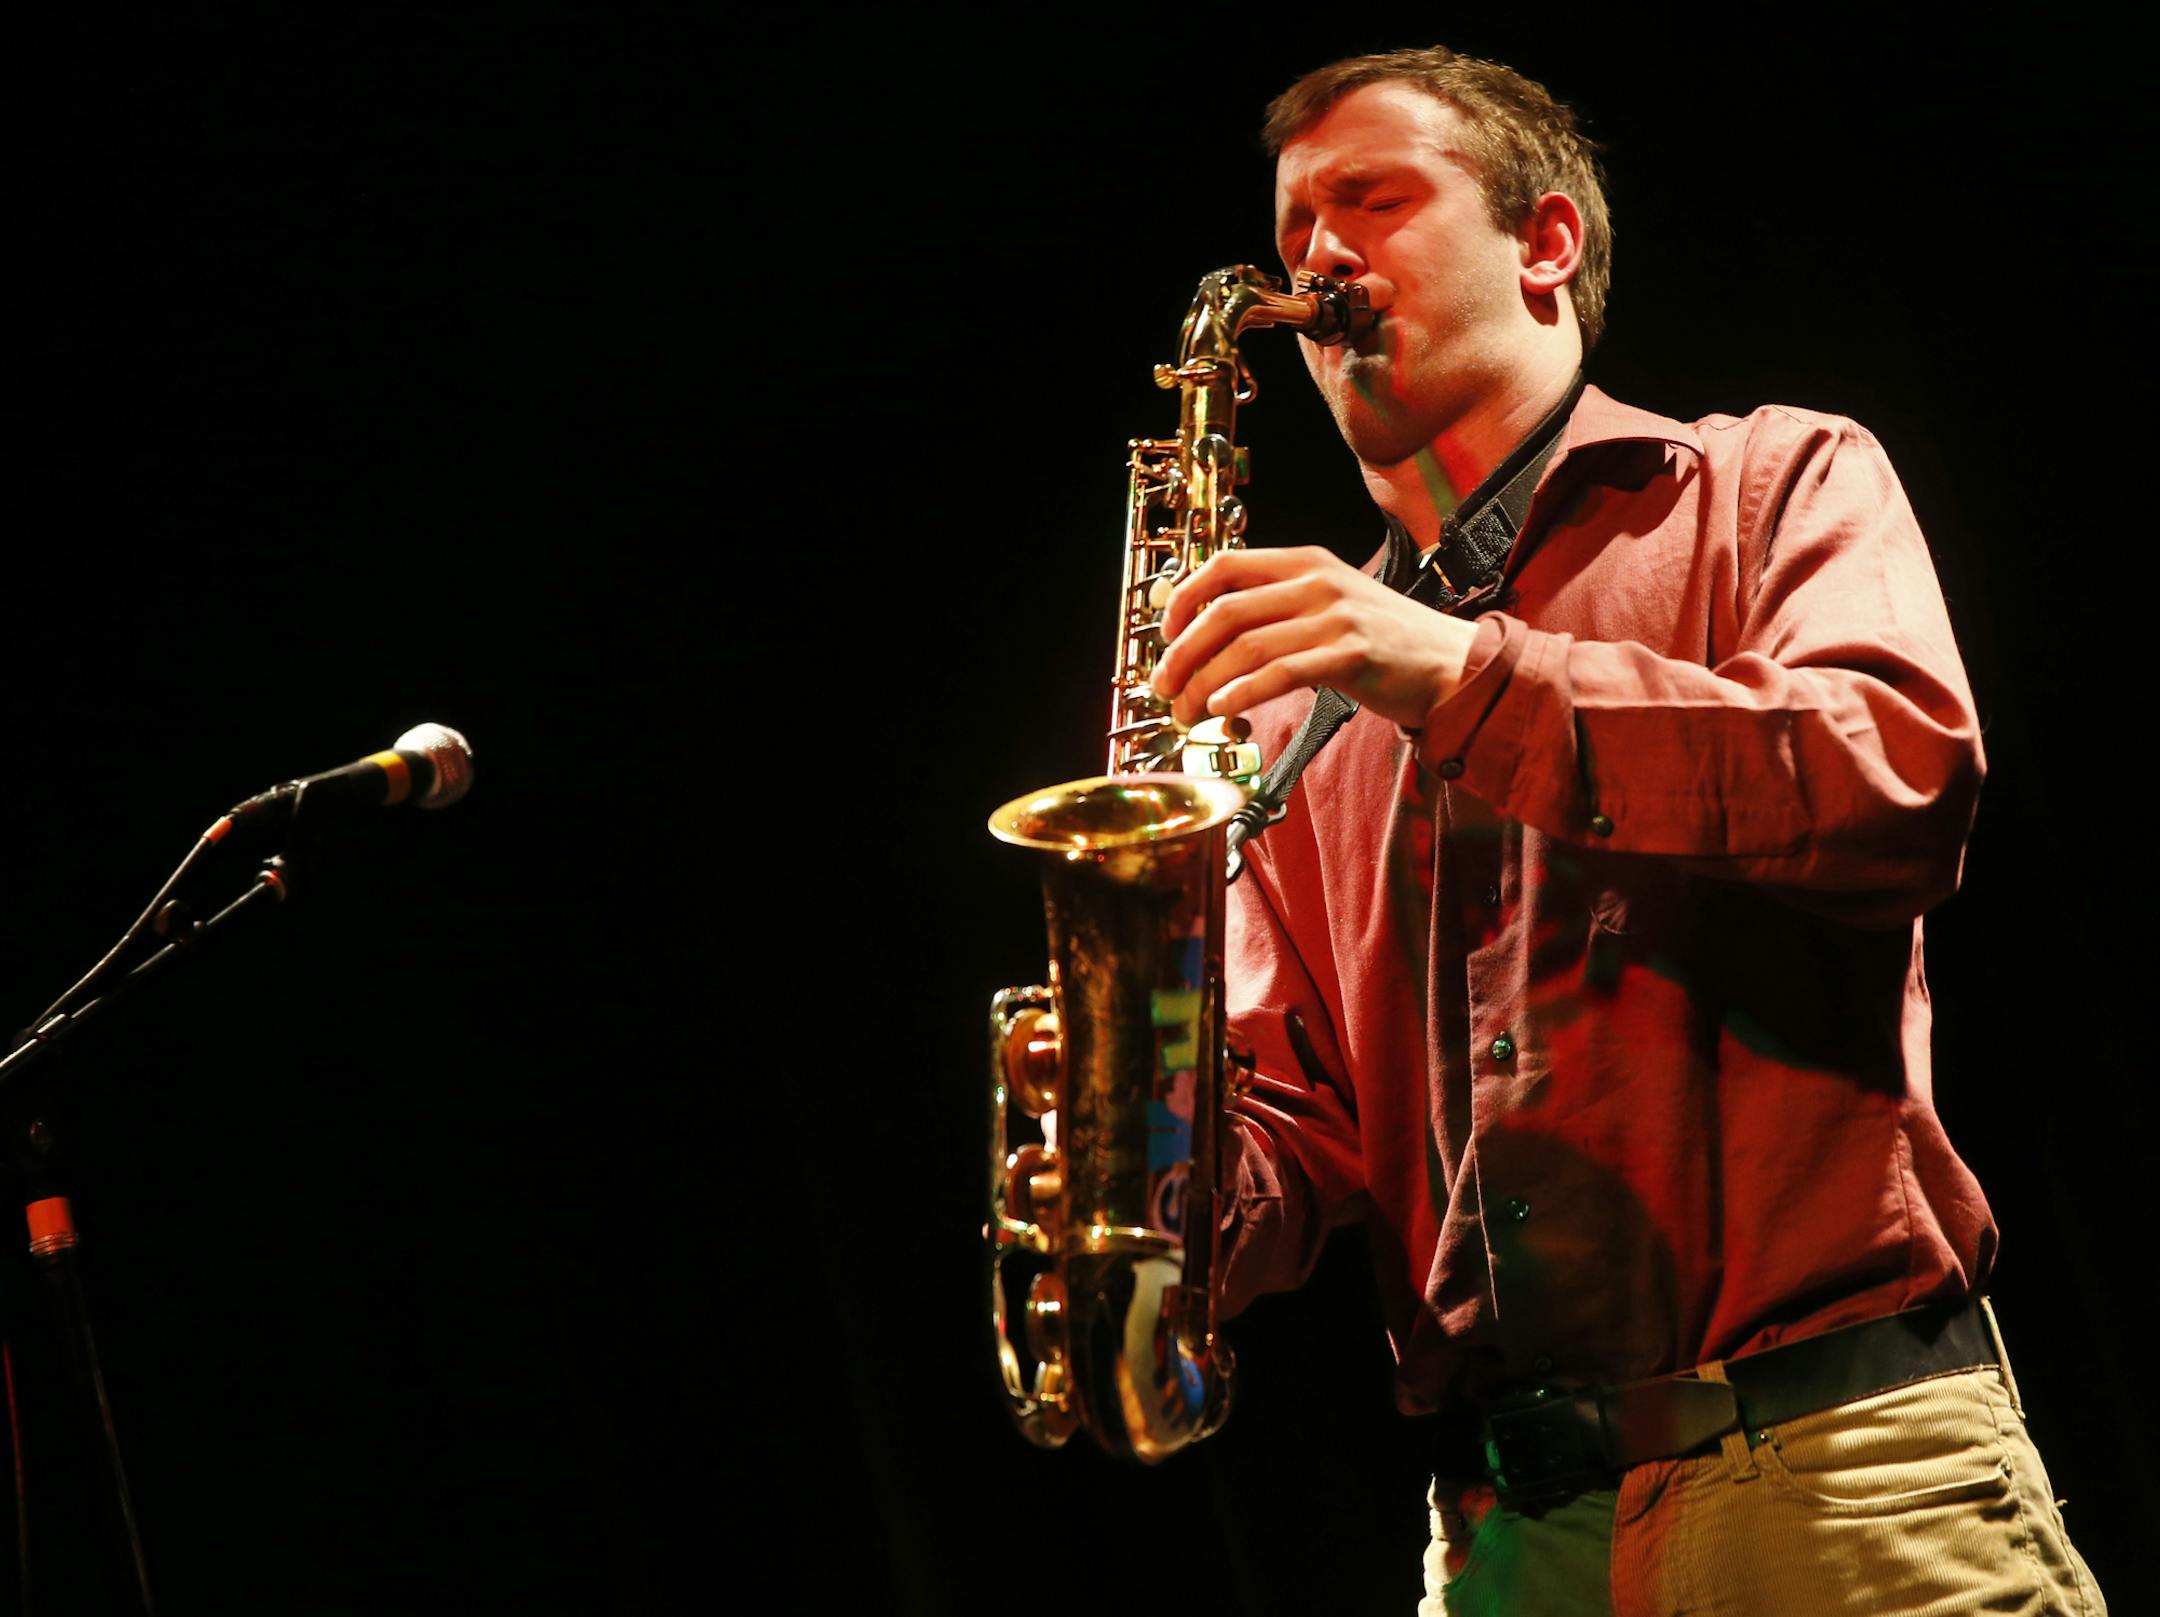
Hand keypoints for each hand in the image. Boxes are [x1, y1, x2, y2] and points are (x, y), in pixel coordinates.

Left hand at [1150, 546, 1478, 730]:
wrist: (1451, 662)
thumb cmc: (1383, 641)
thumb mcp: (1328, 603)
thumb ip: (1276, 607)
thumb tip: (1208, 633)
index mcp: (1305, 562)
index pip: (1224, 566)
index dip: (1183, 600)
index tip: (1166, 637)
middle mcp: (1317, 581)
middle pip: (1224, 612)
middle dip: (1182, 654)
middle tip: (1164, 687)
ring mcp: (1336, 616)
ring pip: (1246, 647)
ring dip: (1204, 684)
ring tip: (1187, 712)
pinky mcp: (1352, 654)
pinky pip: (1282, 672)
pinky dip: (1242, 692)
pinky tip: (1223, 709)